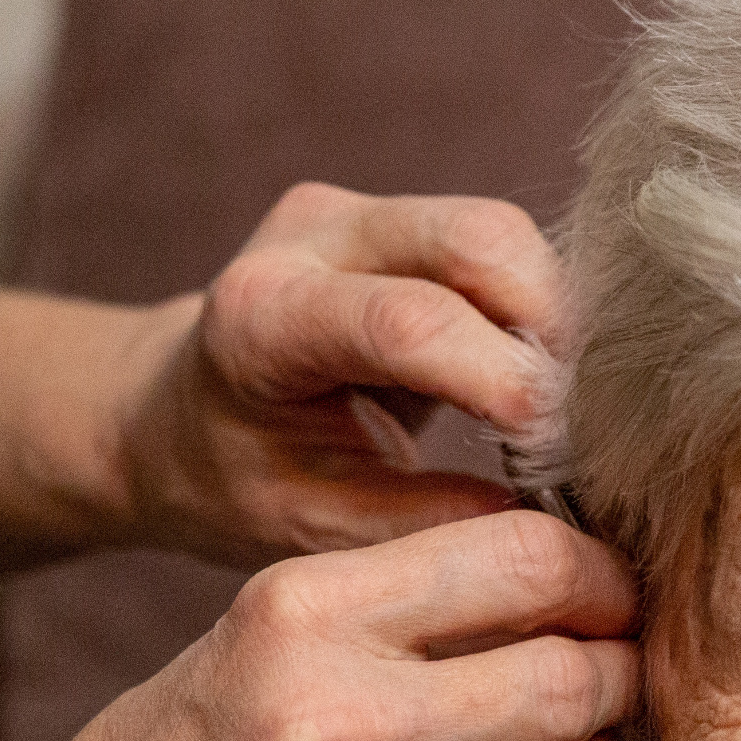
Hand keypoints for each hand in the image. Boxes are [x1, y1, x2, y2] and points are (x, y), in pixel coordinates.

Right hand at [0, 509, 639, 740]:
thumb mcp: (260, 634)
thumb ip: (405, 601)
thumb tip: (577, 577)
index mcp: (302, 613)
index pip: (523, 560)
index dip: (596, 573)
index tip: (607, 591)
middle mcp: (336, 720)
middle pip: (569, 675)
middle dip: (612, 670)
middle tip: (606, 673)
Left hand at [117, 182, 562, 564]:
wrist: (171, 416)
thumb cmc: (233, 481)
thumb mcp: (311, 528)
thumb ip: (422, 525)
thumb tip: (552, 524)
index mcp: (262, 316)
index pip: (407, 321)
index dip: (503, 379)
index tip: (556, 452)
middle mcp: (311, 236)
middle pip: (476, 238)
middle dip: (549, 329)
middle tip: (570, 428)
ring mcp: (359, 212)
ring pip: (503, 234)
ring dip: (551, 321)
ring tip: (546, 412)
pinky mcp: (400, 216)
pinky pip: (501, 248)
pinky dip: (535, 312)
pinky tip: (526, 380)